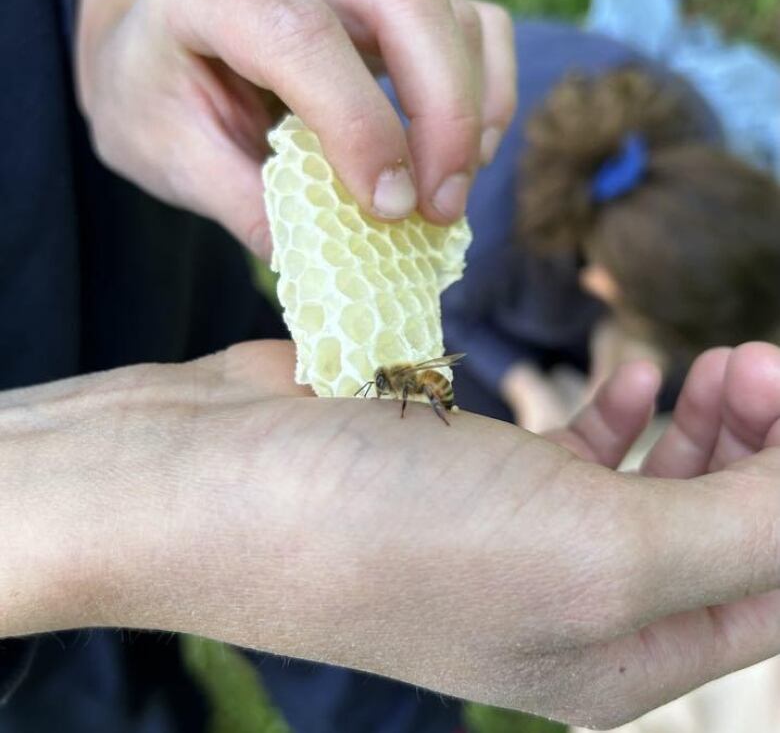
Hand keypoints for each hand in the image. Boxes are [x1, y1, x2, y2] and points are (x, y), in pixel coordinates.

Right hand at [4, 340, 779, 726]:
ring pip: (648, 486)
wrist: (208, 485)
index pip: (762, 585)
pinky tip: (627, 380)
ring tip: (717, 363)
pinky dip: (617, 413)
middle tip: (757, 362)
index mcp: (607, 662)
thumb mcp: (593, 552)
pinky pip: (574, 451)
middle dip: (756, 447)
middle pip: (711, 530)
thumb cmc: (389, 533)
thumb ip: (739, 527)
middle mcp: (566, 609)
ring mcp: (511, 536)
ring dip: (697, 424)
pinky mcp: (464, 473)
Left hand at [74, 0, 516, 257]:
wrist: (148, 46)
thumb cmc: (151, 99)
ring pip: (448, 12)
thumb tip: (328, 261)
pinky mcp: (383, 0)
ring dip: (470, 110)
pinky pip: (469, 22)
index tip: (388, 210)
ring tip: (448, 195)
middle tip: (440, 209)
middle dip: (444, 114)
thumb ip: (243, 203)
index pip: (301, 35)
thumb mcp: (170, 158)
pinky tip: (465, 152)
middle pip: (405, 2)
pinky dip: (486, 90)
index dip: (359, 124)